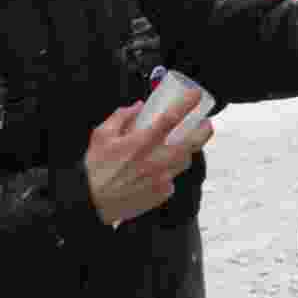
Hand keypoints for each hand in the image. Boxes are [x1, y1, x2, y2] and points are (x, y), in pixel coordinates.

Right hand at [84, 90, 213, 224]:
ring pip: (185, 161)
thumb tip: (138, 106)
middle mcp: (156, 160)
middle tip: (206, 123)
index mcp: (141, 142)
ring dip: (187, 150)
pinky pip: (173, 177)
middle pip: (192, 143)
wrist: (92, 202)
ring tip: (184, 143)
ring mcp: (162, 178)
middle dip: (204, 130)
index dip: (187, 104)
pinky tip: (160, 168)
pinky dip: (169, 170)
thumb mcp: (102, 135)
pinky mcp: (162, 192)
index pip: (171, 118)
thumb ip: (121, 117)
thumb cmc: (96, 169)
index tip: (196, 95)